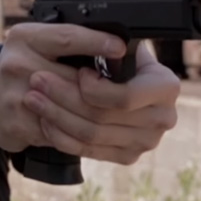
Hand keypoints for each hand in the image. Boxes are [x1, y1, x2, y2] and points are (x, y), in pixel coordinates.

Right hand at [0, 23, 128, 151]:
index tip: (120, 47)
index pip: (67, 37)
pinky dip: (79, 133)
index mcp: (25, 38)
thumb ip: (70, 43)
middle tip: (131, 94)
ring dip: (97, 114)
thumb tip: (118, 49)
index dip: (96, 42)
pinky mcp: (16, 125)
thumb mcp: (39, 44)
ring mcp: (14, 97)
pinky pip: (59, 132)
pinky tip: (94, 131)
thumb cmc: (22, 69)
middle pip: (75, 80)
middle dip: (105, 89)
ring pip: (71, 110)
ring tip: (119, 115)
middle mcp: (16, 64)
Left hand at [21, 41, 179, 164]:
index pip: (125, 97)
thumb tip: (99, 43)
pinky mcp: (127, 156)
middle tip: (37, 80)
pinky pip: (89, 151)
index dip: (95, 89)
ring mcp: (145, 141)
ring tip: (34, 98)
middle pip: (102, 117)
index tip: (78, 73)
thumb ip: (111, 45)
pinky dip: (62, 137)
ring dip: (57, 116)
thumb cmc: (120, 60)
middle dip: (65, 97)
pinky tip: (45, 120)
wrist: (128, 85)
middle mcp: (162, 118)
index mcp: (166, 87)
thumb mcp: (120, 45)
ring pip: (91, 135)